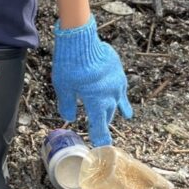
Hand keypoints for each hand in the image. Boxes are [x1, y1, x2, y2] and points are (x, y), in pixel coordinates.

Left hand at [51, 16, 132, 146]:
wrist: (82, 41)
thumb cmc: (70, 66)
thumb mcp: (63, 88)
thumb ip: (67, 104)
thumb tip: (69, 117)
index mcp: (96, 102)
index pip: (99, 126)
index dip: (100, 137)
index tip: (102, 147)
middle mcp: (110, 95)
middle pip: (108, 113)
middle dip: (105, 121)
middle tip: (102, 127)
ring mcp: (116, 82)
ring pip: (118, 100)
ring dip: (116, 108)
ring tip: (126, 116)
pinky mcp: (117, 70)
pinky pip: (121, 86)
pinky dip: (120, 92)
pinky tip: (122, 92)